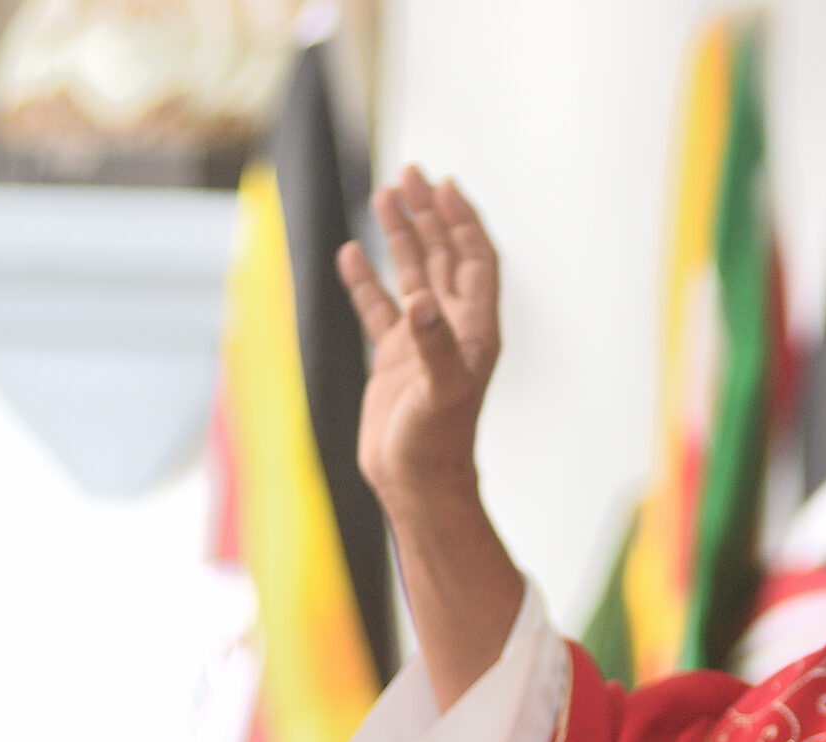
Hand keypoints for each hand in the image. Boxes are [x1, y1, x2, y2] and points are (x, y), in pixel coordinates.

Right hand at [337, 166, 501, 510]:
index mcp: (475, 332)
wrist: (416, 484)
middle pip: (444, 257)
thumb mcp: (439, 392)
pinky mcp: (395, 360)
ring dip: (402, 236)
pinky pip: (379, 309)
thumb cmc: (435, 443)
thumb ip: (433, 345)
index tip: (445, 185)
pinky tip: (350, 252)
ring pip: (412, 275)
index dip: (463, 222)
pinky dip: (366, 280)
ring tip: (385, 193)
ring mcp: (422, 343)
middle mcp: (453, 330)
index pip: (475, 261)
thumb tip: (420, 301)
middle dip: (430, 215)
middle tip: (411, 172)